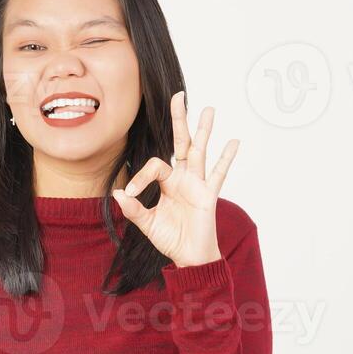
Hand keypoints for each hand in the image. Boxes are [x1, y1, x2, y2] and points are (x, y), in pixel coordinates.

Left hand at [112, 90, 238, 268]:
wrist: (189, 257)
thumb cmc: (171, 238)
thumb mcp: (147, 223)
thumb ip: (133, 209)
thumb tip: (118, 193)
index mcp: (168, 182)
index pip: (154, 165)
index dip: (141, 176)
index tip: (132, 193)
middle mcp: (184, 178)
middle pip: (181, 142)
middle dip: (179, 120)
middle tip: (179, 96)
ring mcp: (198, 184)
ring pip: (200, 151)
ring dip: (204, 130)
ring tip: (208, 109)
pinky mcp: (208, 195)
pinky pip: (218, 173)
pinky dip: (227, 157)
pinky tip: (234, 141)